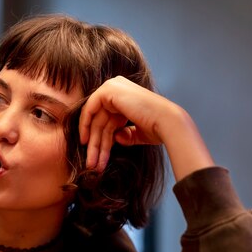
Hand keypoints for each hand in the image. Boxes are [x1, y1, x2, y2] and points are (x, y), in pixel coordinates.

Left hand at [79, 76, 213, 180]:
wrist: (167, 123)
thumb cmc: (158, 128)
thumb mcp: (139, 133)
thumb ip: (126, 134)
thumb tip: (116, 138)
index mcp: (127, 96)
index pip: (108, 119)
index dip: (101, 138)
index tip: (96, 156)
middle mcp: (119, 88)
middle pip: (100, 121)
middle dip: (96, 145)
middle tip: (93, 164)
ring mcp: (113, 87)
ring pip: (95, 120)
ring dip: (93, 144)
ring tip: (92, 164)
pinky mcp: (108, 90)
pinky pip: (89, 109)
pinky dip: (85, 126)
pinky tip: (86, 143)